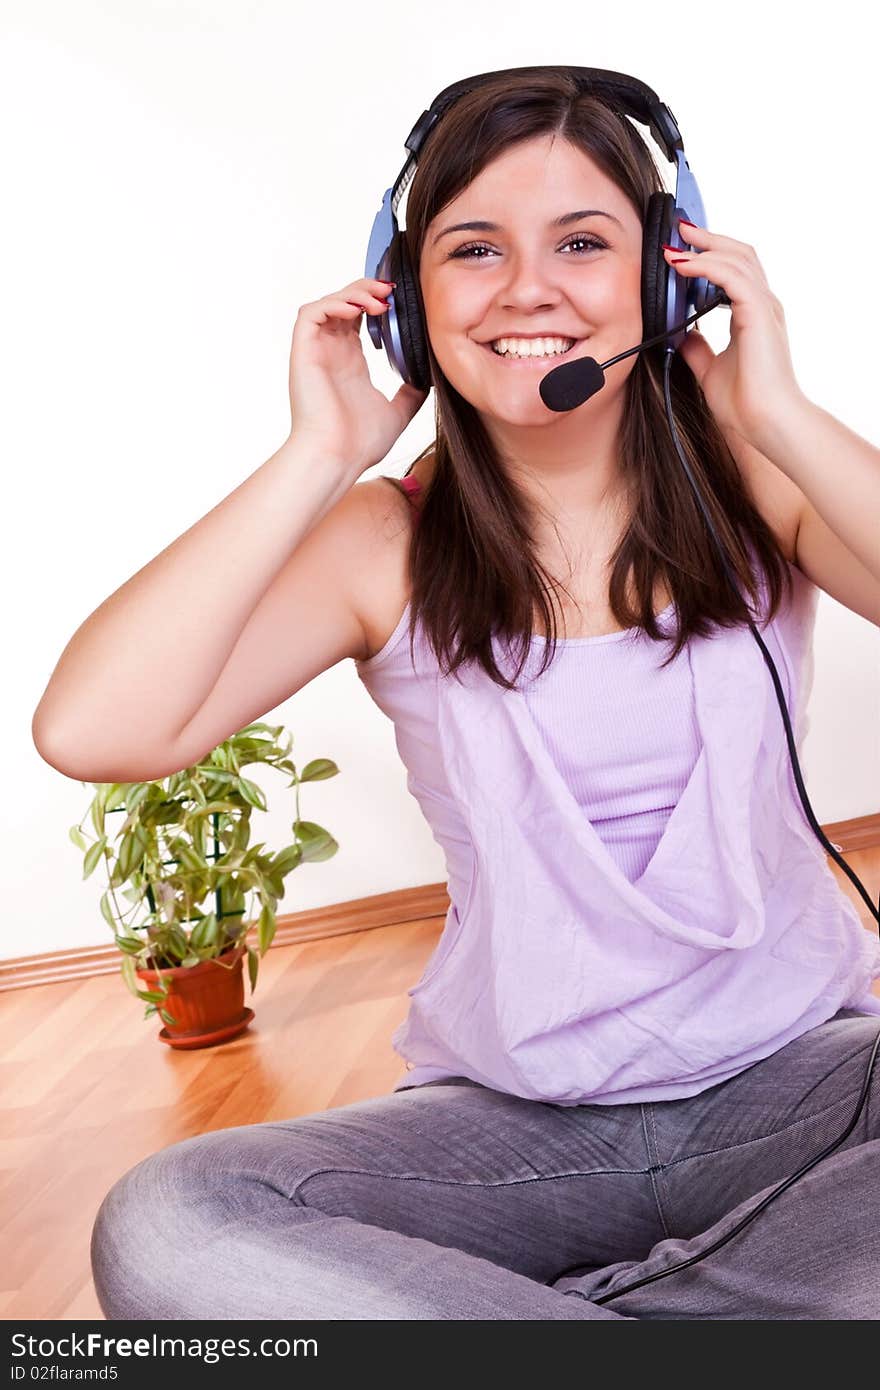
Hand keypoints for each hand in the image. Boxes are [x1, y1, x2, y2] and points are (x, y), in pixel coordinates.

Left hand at [665, 221, 807, 447]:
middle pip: (739, 254)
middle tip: (678, 228)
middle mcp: (762, 305)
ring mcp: (764, 307)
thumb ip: (696, 348)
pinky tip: (682, 264)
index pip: (734, 271)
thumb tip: (678, 333)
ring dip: (704, 246)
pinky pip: (732, 277)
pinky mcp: (759, 314)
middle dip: (708, 238)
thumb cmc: (745, 404)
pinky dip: (706, 266)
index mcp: (753, 316)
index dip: (710, 254)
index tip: (682, 247)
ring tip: (675, 241)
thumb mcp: (709, 369)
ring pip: (737, 258)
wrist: (765, 423)